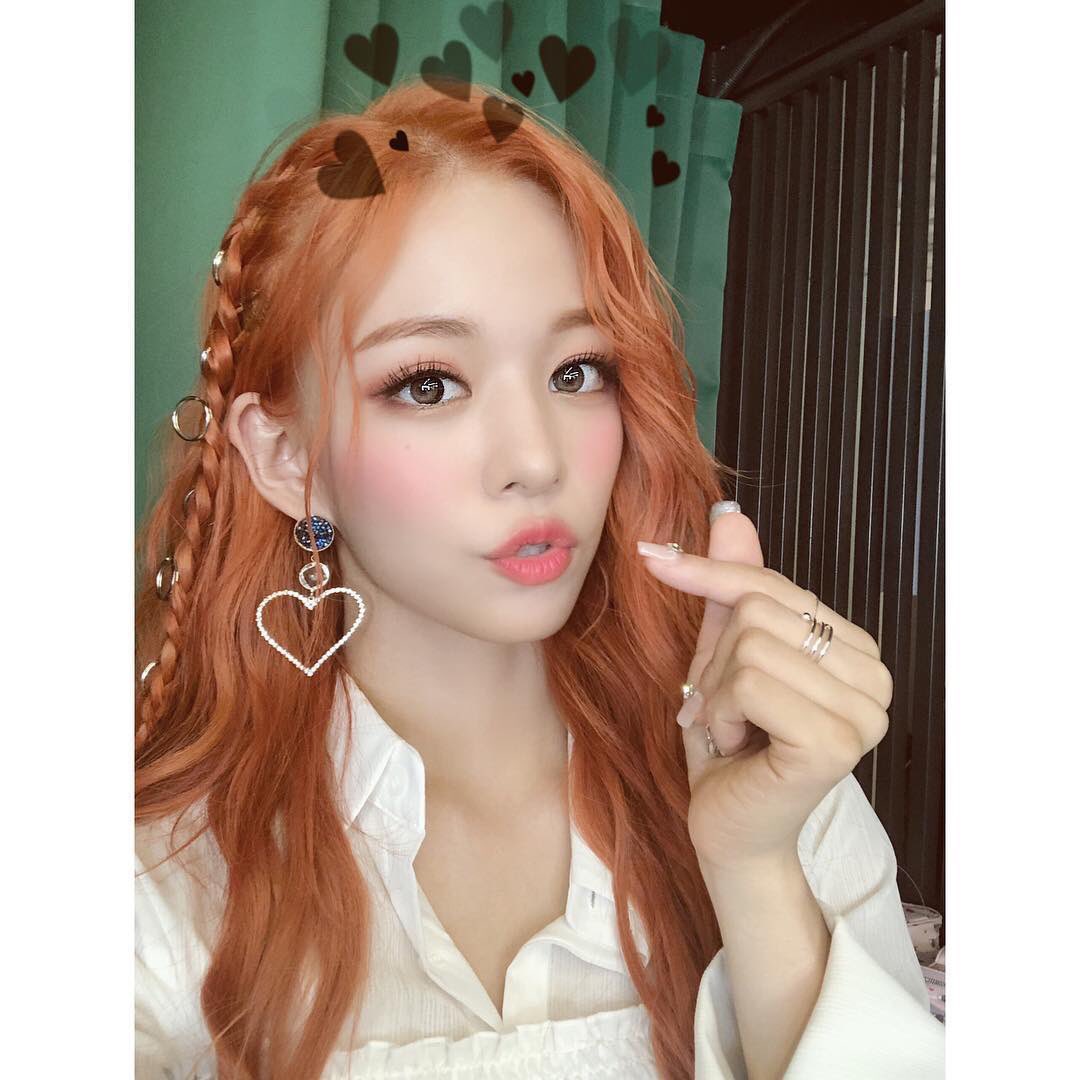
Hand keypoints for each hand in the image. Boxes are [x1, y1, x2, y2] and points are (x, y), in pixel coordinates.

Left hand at [637, 509, 893, 873]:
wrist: (728, 828)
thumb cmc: (730, 744)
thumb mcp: (724, 654)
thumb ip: (735, 586)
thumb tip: (729, 512)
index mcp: (856, 651)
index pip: (774, 586)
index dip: (709, 573)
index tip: (652, 557)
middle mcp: (875, 676)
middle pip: (757, 610)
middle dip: (715, 660)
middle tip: (721, 710)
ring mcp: (865, 711)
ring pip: (749, 644)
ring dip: (715, 692)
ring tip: (731, 729)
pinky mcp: (836, 742)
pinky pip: (749, 683)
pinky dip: (721, 712)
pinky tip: (737, 744)